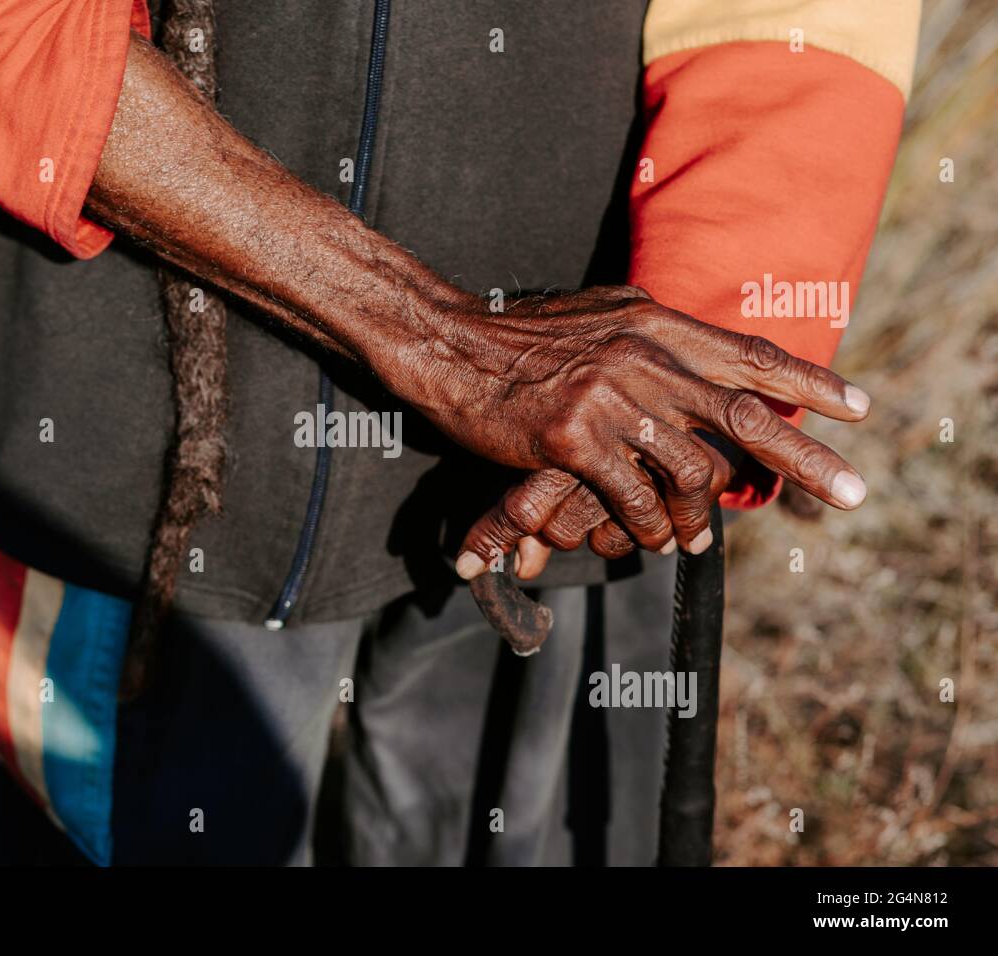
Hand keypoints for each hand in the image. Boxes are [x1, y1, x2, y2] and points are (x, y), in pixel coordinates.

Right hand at [387, 285, 867, 563]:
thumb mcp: (602, 317)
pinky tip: (646, 540)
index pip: (748, 353)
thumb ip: (655, 336)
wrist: (450, 346)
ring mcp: (608, 395)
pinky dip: (646, 528)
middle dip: (808, 458)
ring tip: (699, 540)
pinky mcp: (570, 437)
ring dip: (702, 516)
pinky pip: (632, 498)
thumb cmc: (524, 338)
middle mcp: (643, 355)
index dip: (809, 382)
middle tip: (854, 494)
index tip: (858, 409)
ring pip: (688, 470)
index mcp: (655, 324)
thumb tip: (699, 357)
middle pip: (745, 413)